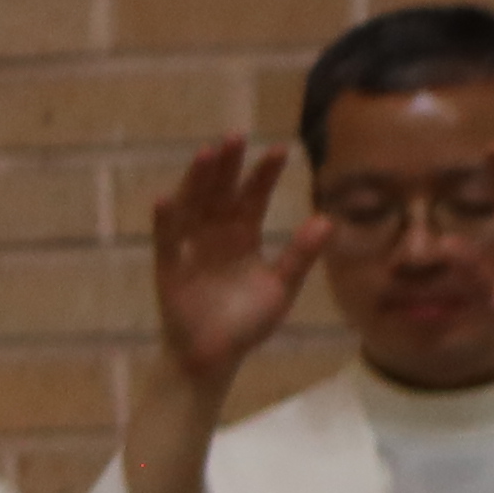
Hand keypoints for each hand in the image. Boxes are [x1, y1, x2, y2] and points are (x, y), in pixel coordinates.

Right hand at [142, 135, 323, 390]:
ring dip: (197, 181)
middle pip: (221, 194)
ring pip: (194, 207)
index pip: (253, 199)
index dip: (263, 175)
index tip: (279, 149)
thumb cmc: (246, 323)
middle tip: (236, 135)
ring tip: (206, 153)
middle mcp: (215, 237)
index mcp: (243, 239)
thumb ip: (300, 254)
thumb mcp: (281, 287)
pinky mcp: (170, 269)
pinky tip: (166, 199)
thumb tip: (327, 219)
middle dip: (228, 166)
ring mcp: (191, 250)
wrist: (214, 356)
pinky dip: (165, 221)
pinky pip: (167, 241)